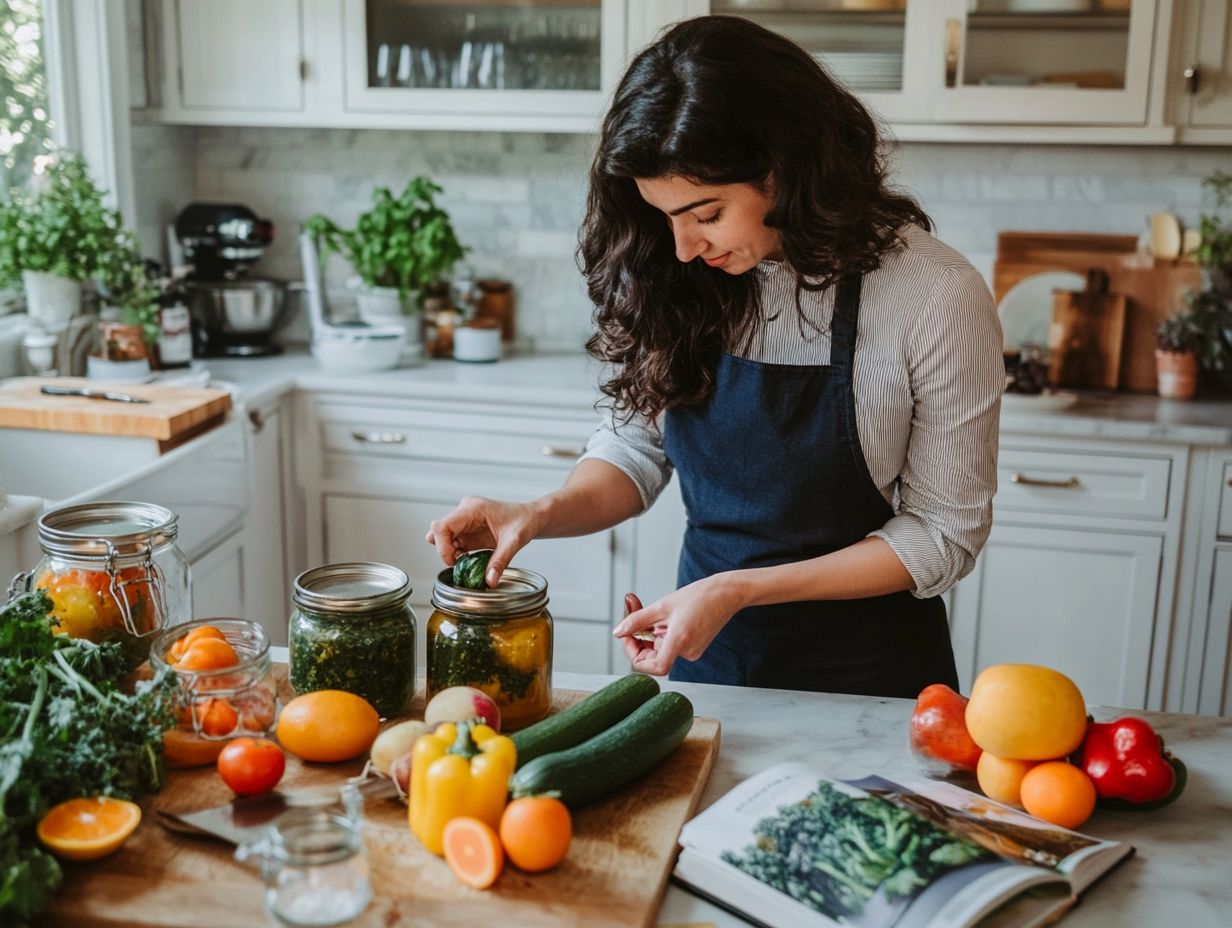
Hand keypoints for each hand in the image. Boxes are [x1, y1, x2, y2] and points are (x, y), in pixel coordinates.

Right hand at [426, 496, 539, 587]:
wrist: (532, 518)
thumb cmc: (524, 521)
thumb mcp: (514, 542)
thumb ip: (500, 561)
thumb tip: (489, 581)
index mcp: (472, 509)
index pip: (442, 526)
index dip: (441, 546)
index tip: (453, 562)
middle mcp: (464, 512)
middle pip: (438, 532)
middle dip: (445, 550)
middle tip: (461, 562)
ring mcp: (465, 522)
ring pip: (443, 539)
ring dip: (450, 553)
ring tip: (467, 561)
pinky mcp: (468, 532)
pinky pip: (453, 544)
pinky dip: (457, 555)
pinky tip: (470, 560)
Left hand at [612, 576, 743, 675]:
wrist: (728, 593)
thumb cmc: (699, 596)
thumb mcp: (662, 605)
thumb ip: (637, 620)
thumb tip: (618, 632)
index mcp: (680, 641)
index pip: (653, 667)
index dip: (635, 654)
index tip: (627, 635)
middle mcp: (687, 652)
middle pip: (653, 656)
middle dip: (639, 636)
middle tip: (633, 611)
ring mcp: (692, 651)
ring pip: (661, 648)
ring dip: (650, 632)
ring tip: (653, 609)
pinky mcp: (695, 647)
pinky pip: (671, 644)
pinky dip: (662, 632)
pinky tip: (667, 615)